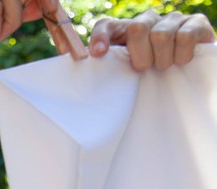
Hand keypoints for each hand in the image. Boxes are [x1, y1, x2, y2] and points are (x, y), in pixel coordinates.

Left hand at [89, 11, 216, 69]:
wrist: (188, 73)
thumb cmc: (149, 74)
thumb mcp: (126, 72)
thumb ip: (107, 67)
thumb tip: (86, 65)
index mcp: (125, 30)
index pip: (106, 25)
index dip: (100, 37)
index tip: (98, 55)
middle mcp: (147, 20)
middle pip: (137, 29)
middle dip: (140, 56)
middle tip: (144, 68)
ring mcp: (172, 20)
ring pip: (161, 34)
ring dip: (162, 59)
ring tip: (163, 66)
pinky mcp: (196, 23)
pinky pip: (185, 36)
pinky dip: (182, 54)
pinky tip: (180, 60)